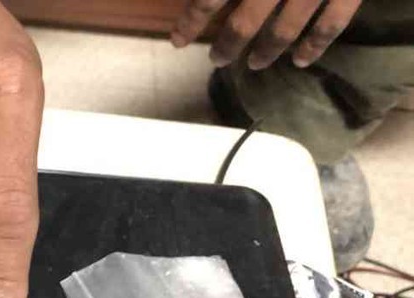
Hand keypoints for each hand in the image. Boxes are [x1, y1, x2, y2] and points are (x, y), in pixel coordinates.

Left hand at [171, 0, 361, 69]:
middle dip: (227, 45)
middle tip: (217, 59)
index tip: (178, 40)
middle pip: (245, 22)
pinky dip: (314, 46)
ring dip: (266, 52)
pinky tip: (301, 60)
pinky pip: (332, 23)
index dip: (191, 21)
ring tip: (255, 63)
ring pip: (285, 30)